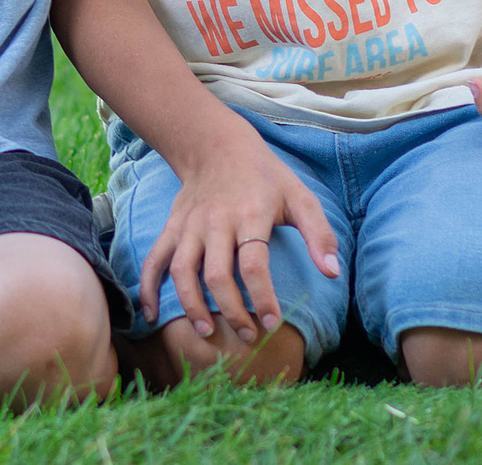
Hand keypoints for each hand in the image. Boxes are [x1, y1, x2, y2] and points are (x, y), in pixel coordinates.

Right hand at [141, 120, 341, 344]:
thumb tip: (333, 272)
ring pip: (183, 271)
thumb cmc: (264, 176)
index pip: (253, 264)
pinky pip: (154, 259)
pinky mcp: (172, 227)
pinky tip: (150, 314)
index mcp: (250, 214)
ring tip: (206, 332)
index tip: (273, 323)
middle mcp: (215, 221)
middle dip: (231, 311)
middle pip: (216, 275)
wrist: (217, 145)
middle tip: (247, 336)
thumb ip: (319, 234)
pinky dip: (148, 287)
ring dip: (191, 305)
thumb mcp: (299, 195)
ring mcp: (189, 225)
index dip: (263, 297)